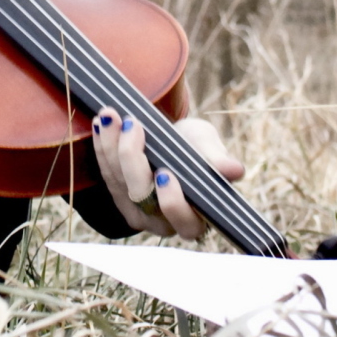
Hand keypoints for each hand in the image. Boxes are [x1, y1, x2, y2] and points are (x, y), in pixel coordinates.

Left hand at [91, 108, 244, 240]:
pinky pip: (106, 174)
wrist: (174, 141)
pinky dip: (102, 146)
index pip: (184, 220)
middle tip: (132, 123)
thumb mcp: (207, 146)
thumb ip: (216, 159)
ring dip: (111, 146)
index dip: (173, 202)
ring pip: (119, 183)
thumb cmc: (196, 148)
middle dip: (132, 158)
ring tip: (111, 115)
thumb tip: (235, 170)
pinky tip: (101, 123)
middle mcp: (165, 221)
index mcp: (196, 216)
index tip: (165, 173)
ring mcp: (138, 212)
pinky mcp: (118, 198)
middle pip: (143, 198)